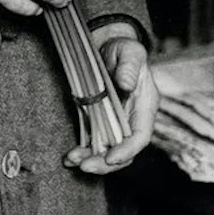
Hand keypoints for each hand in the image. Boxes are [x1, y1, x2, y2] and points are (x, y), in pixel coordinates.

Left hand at [64, 29, 157, 174]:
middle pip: (123, 152)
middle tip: (84, 166)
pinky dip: (82, 153)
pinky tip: (69, 158)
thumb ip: (129, 67)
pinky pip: (94, 144)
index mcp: (145, 107)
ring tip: (71, 160)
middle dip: (105, 163)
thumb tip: (126, 84)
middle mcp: (132, 121)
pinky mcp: (101, 123)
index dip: (127, 150)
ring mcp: (116, 124)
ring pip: (107, 152)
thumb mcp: (129, 52)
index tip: (111, 158)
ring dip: (91, 160)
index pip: (140, 136)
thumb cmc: (123, 49)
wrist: (109, 48)